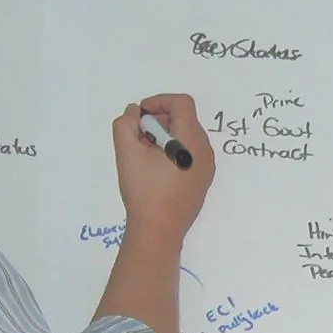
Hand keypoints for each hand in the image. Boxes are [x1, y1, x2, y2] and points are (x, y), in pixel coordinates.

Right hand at [113, 93, 214, 241]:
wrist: (158, 231)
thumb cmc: (144, 191)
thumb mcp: (127, 152)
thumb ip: (126, 124)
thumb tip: (135, 113)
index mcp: (192, 140)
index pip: (181, 103)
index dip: (158, 101)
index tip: (140, 116)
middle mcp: (205, 151)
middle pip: (184, 119)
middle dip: (158, 120)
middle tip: (138, 137)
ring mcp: (206, 167)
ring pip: (186, 137)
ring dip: (164, 136)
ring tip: (144, 153)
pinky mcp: (202, 180)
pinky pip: (189, 154)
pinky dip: (172, 151)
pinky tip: (154, 168)